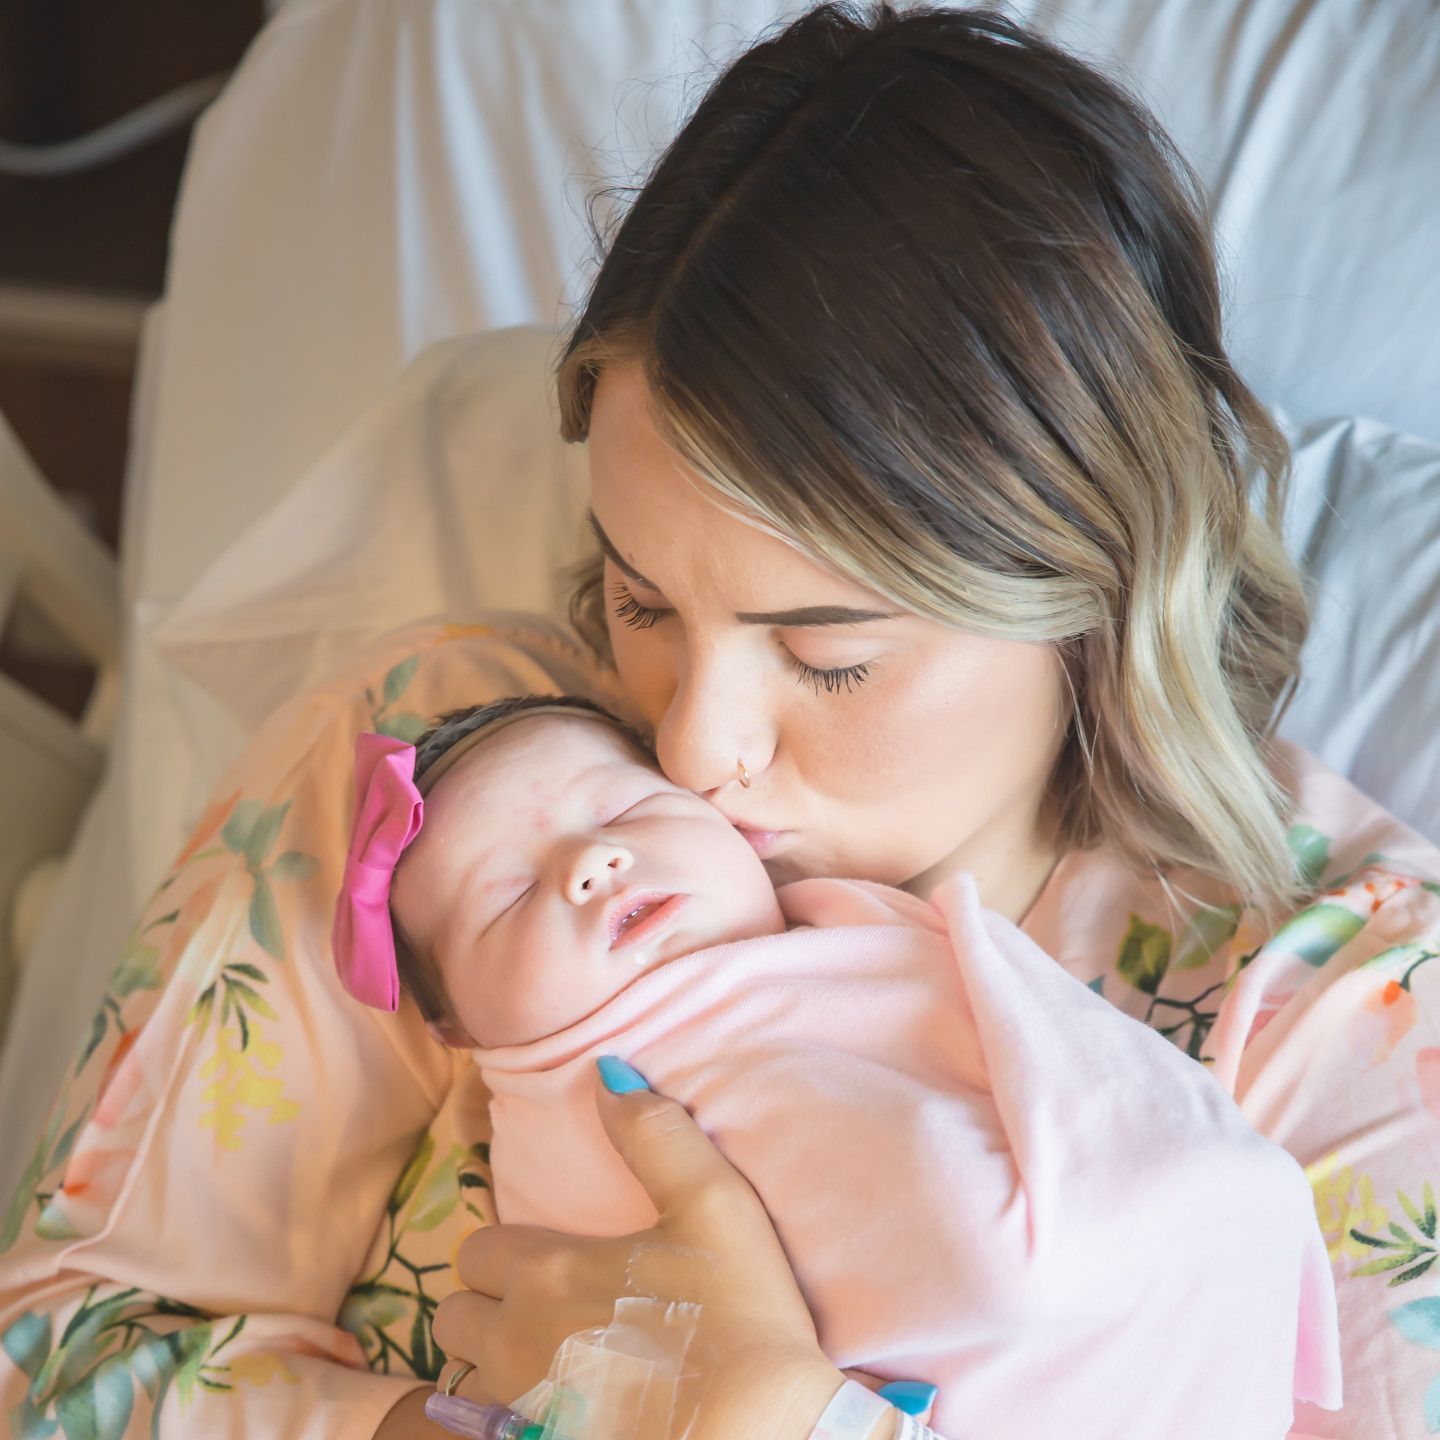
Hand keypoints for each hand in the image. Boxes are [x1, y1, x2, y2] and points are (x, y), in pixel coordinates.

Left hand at [429, 1058, 918, 1437]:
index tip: (545, 1258)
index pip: (478, 1251)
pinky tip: (558, 1408)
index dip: (507, 1252)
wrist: (762, 1433)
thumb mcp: (715, 1203)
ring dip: (492, 1366)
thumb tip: (607, 1073)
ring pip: (464, 1379)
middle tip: (541, 1310)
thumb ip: (656, 1133)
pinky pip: (489, 1430)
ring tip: (547, 1363)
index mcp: (546, 1272)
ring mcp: (521, 1407)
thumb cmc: (740, 1316)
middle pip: (453, 1316)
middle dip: (486, 1307)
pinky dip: (507, 1418)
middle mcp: (514, 1341)